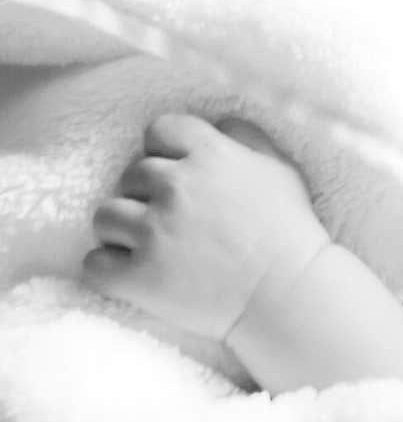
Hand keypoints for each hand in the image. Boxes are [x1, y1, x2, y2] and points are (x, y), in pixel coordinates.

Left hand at [83, 114, 328, 341]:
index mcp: (209, 154)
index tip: (175, 173)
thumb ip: (244, 135)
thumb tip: (215, 124)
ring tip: (145, 245)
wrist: (288, 297)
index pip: (158, 130)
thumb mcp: (278, 167)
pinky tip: (131, 272)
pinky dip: (107, 269)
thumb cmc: (289, 231)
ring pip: (105, 216)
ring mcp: (154, 232)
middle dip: (146, 194)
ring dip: (121, 229)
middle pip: (130, 174)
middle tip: (169, 218)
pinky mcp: (140, 277)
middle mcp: (176, 185)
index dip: (163, 151)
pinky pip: (93, 264)